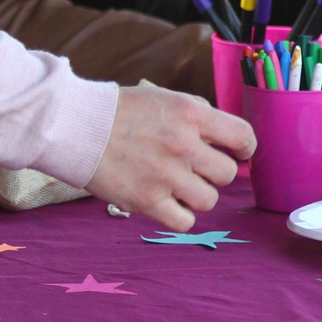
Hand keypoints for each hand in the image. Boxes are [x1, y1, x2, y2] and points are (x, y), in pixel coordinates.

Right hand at [85, 86, 255, 230]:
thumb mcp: (168, 100)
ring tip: (178, 185)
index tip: (237, 153)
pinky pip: (184, 222)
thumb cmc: (123, 111)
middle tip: (196, 168)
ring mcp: (165, 175)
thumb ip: (200, 117)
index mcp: (192, 114)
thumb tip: (230, 141)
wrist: (76, 126)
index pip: (243, 137)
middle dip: (215, 172)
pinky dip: (180, 216)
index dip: (244, 148)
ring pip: (209, 200)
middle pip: (228, 173)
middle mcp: (183, 145)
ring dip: (197, 195)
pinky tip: (167, 203)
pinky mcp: (146, 201)